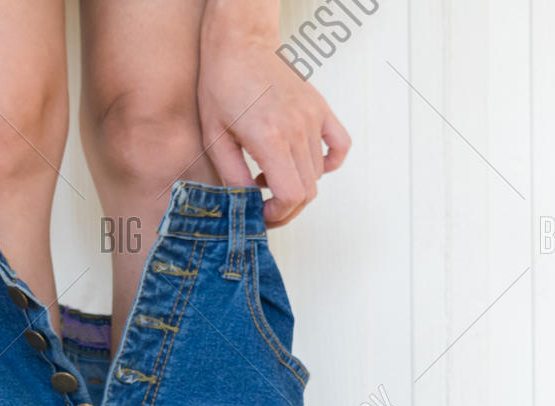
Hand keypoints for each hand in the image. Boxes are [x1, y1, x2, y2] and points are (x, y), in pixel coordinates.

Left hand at [197, 34, 349, 226]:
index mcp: (270, 138)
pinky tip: (305, 164)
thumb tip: (244, 205)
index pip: (291, 195)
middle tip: (264, 207)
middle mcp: (297, 130)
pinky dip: (328, 164)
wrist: (241, 43)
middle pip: (307, 191)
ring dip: (296, 185)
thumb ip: (232, 176)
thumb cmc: (222, 84)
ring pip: (318, 174)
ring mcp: (313, 119)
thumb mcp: (214, 137)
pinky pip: (339, 147)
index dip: (278, 214)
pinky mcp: (320, 109)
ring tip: (268, 176)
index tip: (261, 214)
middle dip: (286, 208)